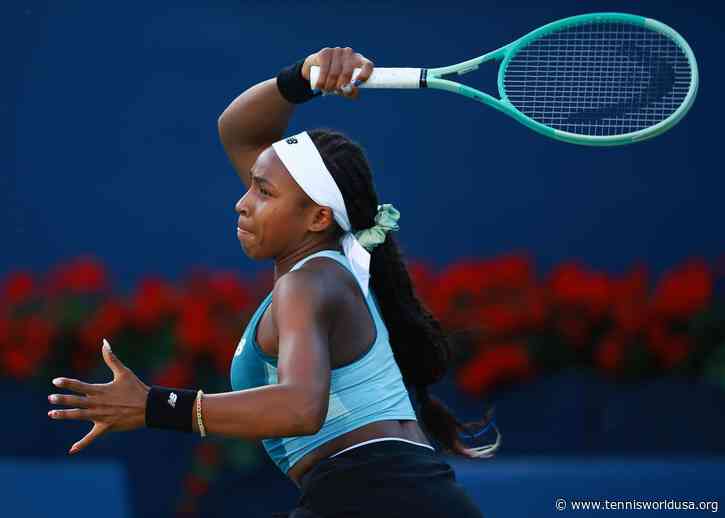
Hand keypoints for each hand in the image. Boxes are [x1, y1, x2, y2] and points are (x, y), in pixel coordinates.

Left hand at [48, 339, 149, 454]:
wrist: (149, 407)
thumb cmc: (136, 388)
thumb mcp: (124, 372)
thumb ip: (111, 358)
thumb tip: (104, 342)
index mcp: (101, 390)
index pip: (80, 386)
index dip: (67, 383)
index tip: (55, 381)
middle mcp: (98, 403)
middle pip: (76, 401)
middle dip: (62, 400)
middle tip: (50, 398)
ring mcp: (101, 416)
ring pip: (79, 416)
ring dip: (65, 415)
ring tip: (51, 414)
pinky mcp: (106, 427)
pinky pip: (92, 437)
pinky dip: (82, 444)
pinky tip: (71, 450)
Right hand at [301, 46, 374, 99]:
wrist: (314, 71)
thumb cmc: (334, 80)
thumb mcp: (343, 87)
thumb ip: (350, 92)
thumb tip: (351, 91)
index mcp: (359, 62)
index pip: (368, 66)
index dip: (365, 75)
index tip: (357, 84)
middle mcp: (350, 53)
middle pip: (348, 72)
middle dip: (340, 86)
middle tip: (335, 91)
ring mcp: (337, 51)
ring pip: (335, 73)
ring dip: (329, 86)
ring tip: (326, 90)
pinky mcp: (325, 52)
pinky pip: (324, 69)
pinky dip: (322, 81)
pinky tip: (319, 86)